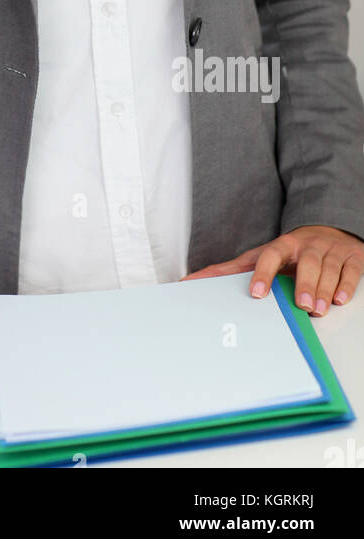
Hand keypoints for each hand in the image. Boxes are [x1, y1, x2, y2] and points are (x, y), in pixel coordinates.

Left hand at [180, 225, 363, 315]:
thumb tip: (190, 281)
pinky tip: (338, 299)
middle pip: (306, 264)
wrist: (328, 230)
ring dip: (323, 290)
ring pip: (328, 269)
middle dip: (304, 284)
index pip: (271, 256)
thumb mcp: (259, 257)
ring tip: (316, 309)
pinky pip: (351, 272)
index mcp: (283, 245)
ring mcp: (330, 252)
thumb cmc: (289, 252)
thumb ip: (228, 270)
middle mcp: (307, 246)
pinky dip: (345, 285)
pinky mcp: (352, 258)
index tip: (257, 293)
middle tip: (300, 306)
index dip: (263, 273)